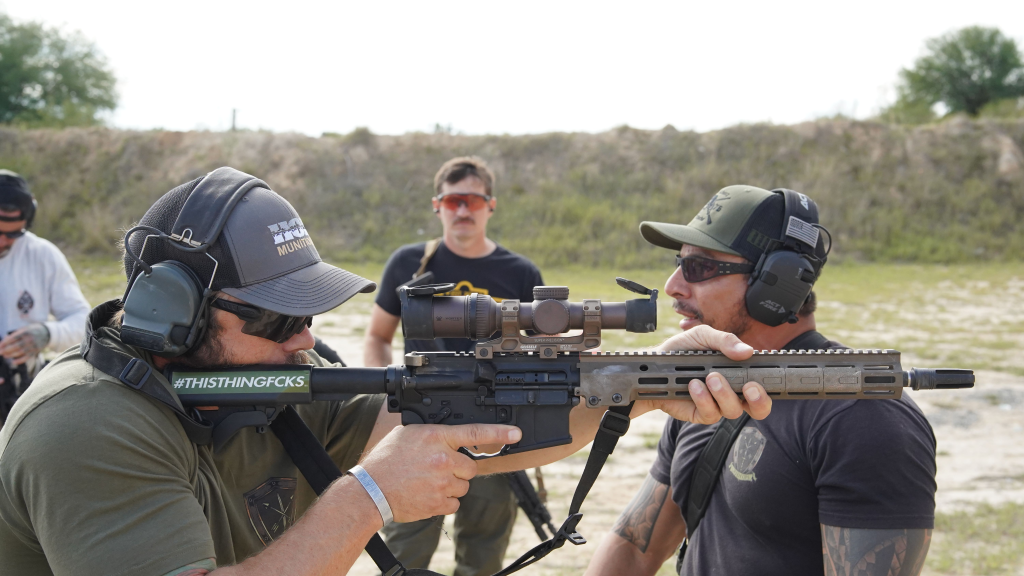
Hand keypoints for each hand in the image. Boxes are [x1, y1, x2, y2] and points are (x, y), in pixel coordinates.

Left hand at [0, 323, 48, 365]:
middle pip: (16, 346)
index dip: (5, 343)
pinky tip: (13, 362)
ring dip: (11, 355)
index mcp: (26, 332)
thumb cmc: (31, 331)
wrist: (46, 333)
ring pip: (21, 352)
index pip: (13, 338)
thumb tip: (3, 342)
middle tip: (0, 352)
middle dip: (6, 350)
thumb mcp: (23, 329)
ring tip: (5, 356)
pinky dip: (20, 361)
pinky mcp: (35, 351)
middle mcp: (30, 339)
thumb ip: (14, 335)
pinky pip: (27, 357)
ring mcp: (33, 346)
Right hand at [356, 423, 521, 521]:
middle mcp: (443, 459)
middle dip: (460, 468)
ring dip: (452, 485)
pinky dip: (445, 500)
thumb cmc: (385, 461)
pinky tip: (427, 494)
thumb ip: (434, 434)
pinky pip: (455, 502)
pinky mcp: (439, 503)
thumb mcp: (409, 434)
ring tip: (428, 481)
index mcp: (436, 437)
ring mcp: (443, 483)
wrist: (370, 492)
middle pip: (471, 466)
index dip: (499, 433)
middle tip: (439, 468)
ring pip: (464, 485)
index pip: (475, 432)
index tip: (516, 434)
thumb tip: (450, 436)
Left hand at [636, 325, 771, 422]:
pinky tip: (694, 385)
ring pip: (734, 410)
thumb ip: (725, 341)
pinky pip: (711, 413)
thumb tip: (747, 351)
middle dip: (759, 400)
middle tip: (750, 387)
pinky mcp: (700, 414)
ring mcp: (717, 405)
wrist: (654, 365)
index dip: (772, 386)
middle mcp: (732, 392)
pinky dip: (703, 398)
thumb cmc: (682, 350)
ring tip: (711, 377)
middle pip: (759, 408)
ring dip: (724, 394)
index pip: (764, 384)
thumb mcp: (703, 336)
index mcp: (738, 373)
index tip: (772, 376)